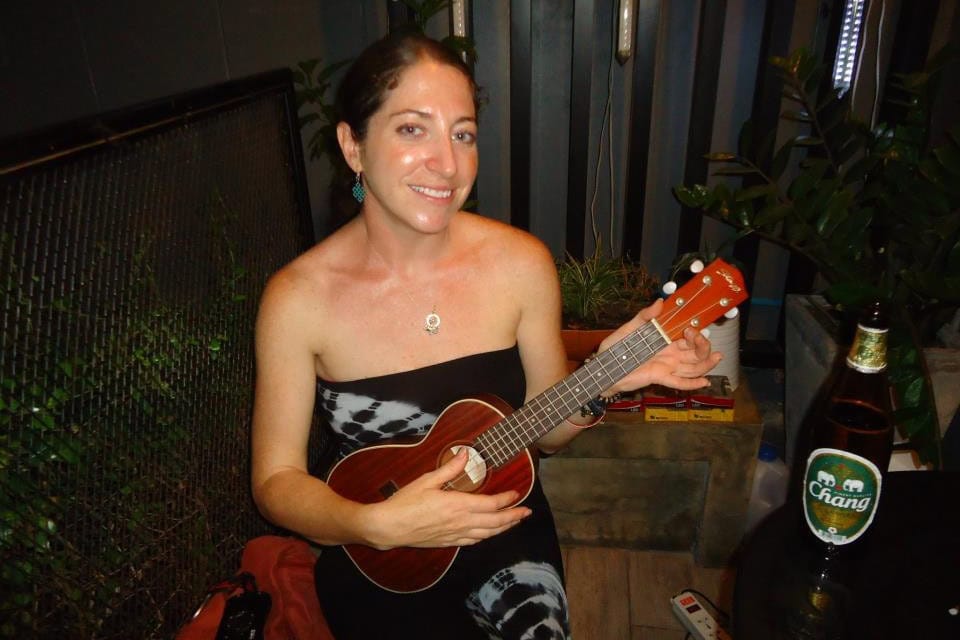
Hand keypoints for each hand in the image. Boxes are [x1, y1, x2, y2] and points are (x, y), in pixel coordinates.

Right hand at [362, 449, 531, 549]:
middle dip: (514, 517)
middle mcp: (460, 522)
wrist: (389, 527)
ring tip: (514, 522)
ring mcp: (455, 535)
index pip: (491, 504)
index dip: (507, 499)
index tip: (516, 493)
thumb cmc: (405, 503)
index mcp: (457, 505)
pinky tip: (489, 533)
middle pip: (495, 522)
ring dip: (503, 528)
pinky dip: (486, 536)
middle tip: (527, 512)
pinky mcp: (448, 542)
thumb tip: (466, 454)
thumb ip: (449, 468)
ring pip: (487, 534)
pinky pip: (473, 541)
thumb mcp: (426, 480)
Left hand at [598, 299, 721, 394]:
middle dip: (703, 345)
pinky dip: (692, 383)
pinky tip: (705, 382)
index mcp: (665, 338)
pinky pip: (679, 382)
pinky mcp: (660, 377)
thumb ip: (644, 316)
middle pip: (695, 351)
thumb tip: (660, 301)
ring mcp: (667, 366)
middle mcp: (670, 352)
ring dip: (706, 363)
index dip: (695, 332)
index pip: (687, 335)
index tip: (691, 328)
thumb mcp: (629, 329)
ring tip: (718, 358)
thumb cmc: (615, 348)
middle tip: (701, 340)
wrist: (604, 369)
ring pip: (693, 366)